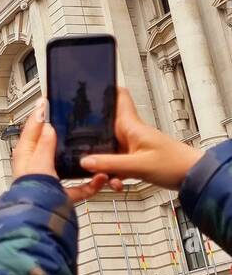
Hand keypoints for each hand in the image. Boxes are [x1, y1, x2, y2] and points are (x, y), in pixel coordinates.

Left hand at [12, 101, 117, 203]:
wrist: (40, 218)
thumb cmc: (33, 193)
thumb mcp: (39, 162)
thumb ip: (45, 144)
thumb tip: (48, 127)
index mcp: (25, 157)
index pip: (31, 130)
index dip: (38, 114)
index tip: (46, 101)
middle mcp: (36, 168)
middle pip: (50, 146)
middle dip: (64, 136)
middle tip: (73, 122)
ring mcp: (50, 182)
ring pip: (68, 166)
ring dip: (81, 161)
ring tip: (92, 151)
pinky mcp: (63, 196)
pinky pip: (80, 188)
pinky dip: (91, 184)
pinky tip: (100, 178)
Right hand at [80, 88, 199, 190]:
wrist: (193, 177)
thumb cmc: (175, 164)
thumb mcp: (138, 165)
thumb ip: (110, 163)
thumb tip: (85, 161)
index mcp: (132, 126)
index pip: (119, 98)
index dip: (106, 92)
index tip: (90, 91)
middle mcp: (131, 134)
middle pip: (104, 129)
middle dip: (91, 140)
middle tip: (81, 150)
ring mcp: (132, 148)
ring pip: (108, 150)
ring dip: (103, 164)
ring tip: (103, 176)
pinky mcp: (135, 161)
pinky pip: (116, 165)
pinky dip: (113, 174)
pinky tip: (115, 183)